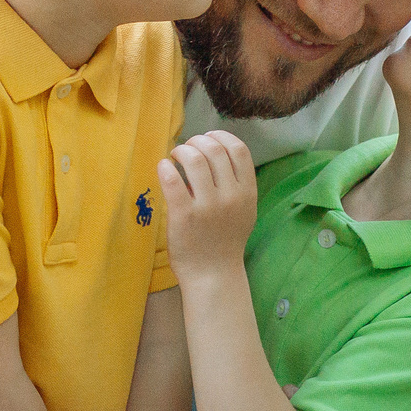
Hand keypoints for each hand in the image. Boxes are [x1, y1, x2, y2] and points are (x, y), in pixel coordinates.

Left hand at [157, 131, 256, 279]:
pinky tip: (164, 168)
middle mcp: (230, 196)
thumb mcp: (244, 211)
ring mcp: (207, 206)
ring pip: (194, 159)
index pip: (238, 149)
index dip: (220, 136)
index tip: (207, 137)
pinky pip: (172, 179)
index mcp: (247, 193)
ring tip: (174, 157)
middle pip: (214, 150)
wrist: (213, 274)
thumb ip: (236, 184)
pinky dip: (165, 167)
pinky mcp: (184, 216)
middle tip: (186, 149)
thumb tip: (215, 152)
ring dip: (180, 151)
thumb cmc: (225, 241)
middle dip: (196, 142)